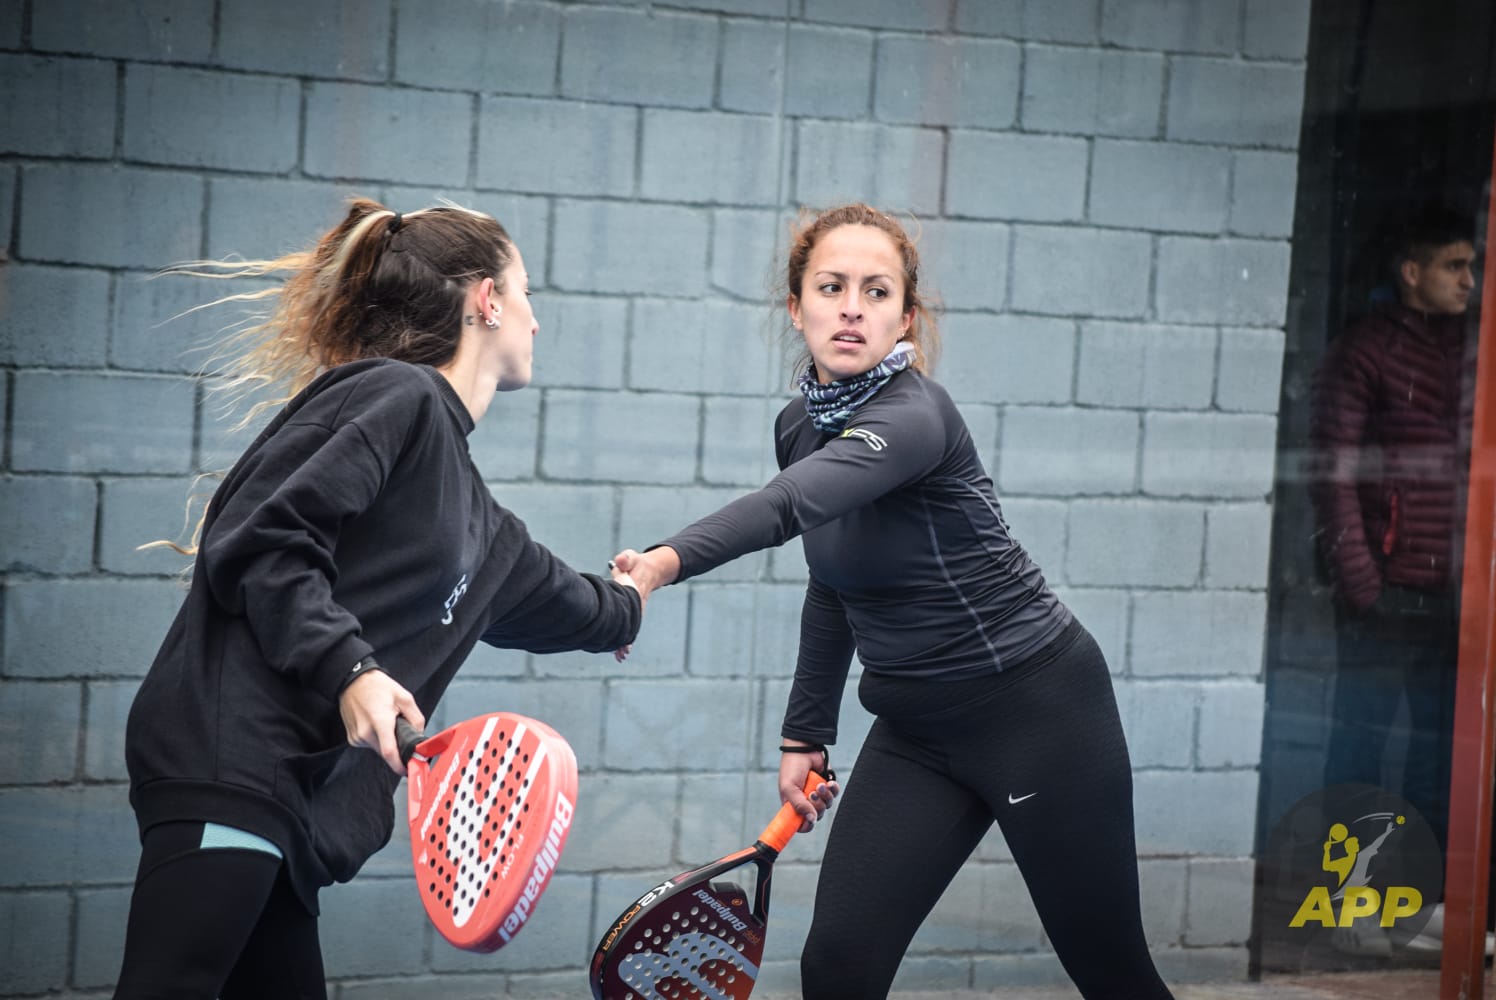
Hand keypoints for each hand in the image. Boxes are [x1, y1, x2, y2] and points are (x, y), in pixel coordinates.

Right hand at [339, 669, 423, 775]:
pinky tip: (376, 723)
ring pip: (378, 749)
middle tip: (401, 733)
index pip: (389, 753)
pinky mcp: (352, 738)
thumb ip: (416, 719)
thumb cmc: (377, 686)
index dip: (400, 766)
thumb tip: (419, 736)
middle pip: (386, 752)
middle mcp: (365, 732)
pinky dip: (377, 738)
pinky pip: (370, 744)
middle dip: (396, 748)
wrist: (352, 680)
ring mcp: (356, 737)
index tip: (408, 770)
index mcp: (380, 721)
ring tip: (386, 722)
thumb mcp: (404, 697)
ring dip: (386, 741)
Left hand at [609, 547, 680, 661]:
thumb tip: (619, 561)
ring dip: (625, 642)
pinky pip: (629, 627)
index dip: (629, 618)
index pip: (632, 605)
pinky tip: (618, 652)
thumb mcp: (630, 557)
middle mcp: (637, 602)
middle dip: (627, 637)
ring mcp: (636, 609)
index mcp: (635, 590)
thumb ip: (625, 558)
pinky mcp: (632, 612)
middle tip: (622, 653)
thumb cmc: (635, 562)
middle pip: (633, 622)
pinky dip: (625, 639)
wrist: (648, 569)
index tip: (625, 630)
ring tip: (620, 657)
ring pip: (631, 627)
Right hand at [778, 742, 840, 833]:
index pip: (801, 824)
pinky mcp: (827, 785)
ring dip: (825, 796)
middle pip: (817, 816)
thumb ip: (799, 806)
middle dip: (817, 805)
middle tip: (812, 794)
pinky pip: (835, 794)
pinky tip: (828, 782)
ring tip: (820, 784)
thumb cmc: (792, 767)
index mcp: (793, 805)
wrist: (804, 749)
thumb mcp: (789, 788)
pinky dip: (833, 789)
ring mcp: (817, 794)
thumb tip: (811, 819)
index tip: (809, 820)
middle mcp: (805, 801)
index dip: (806, 825)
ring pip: (827, 805)